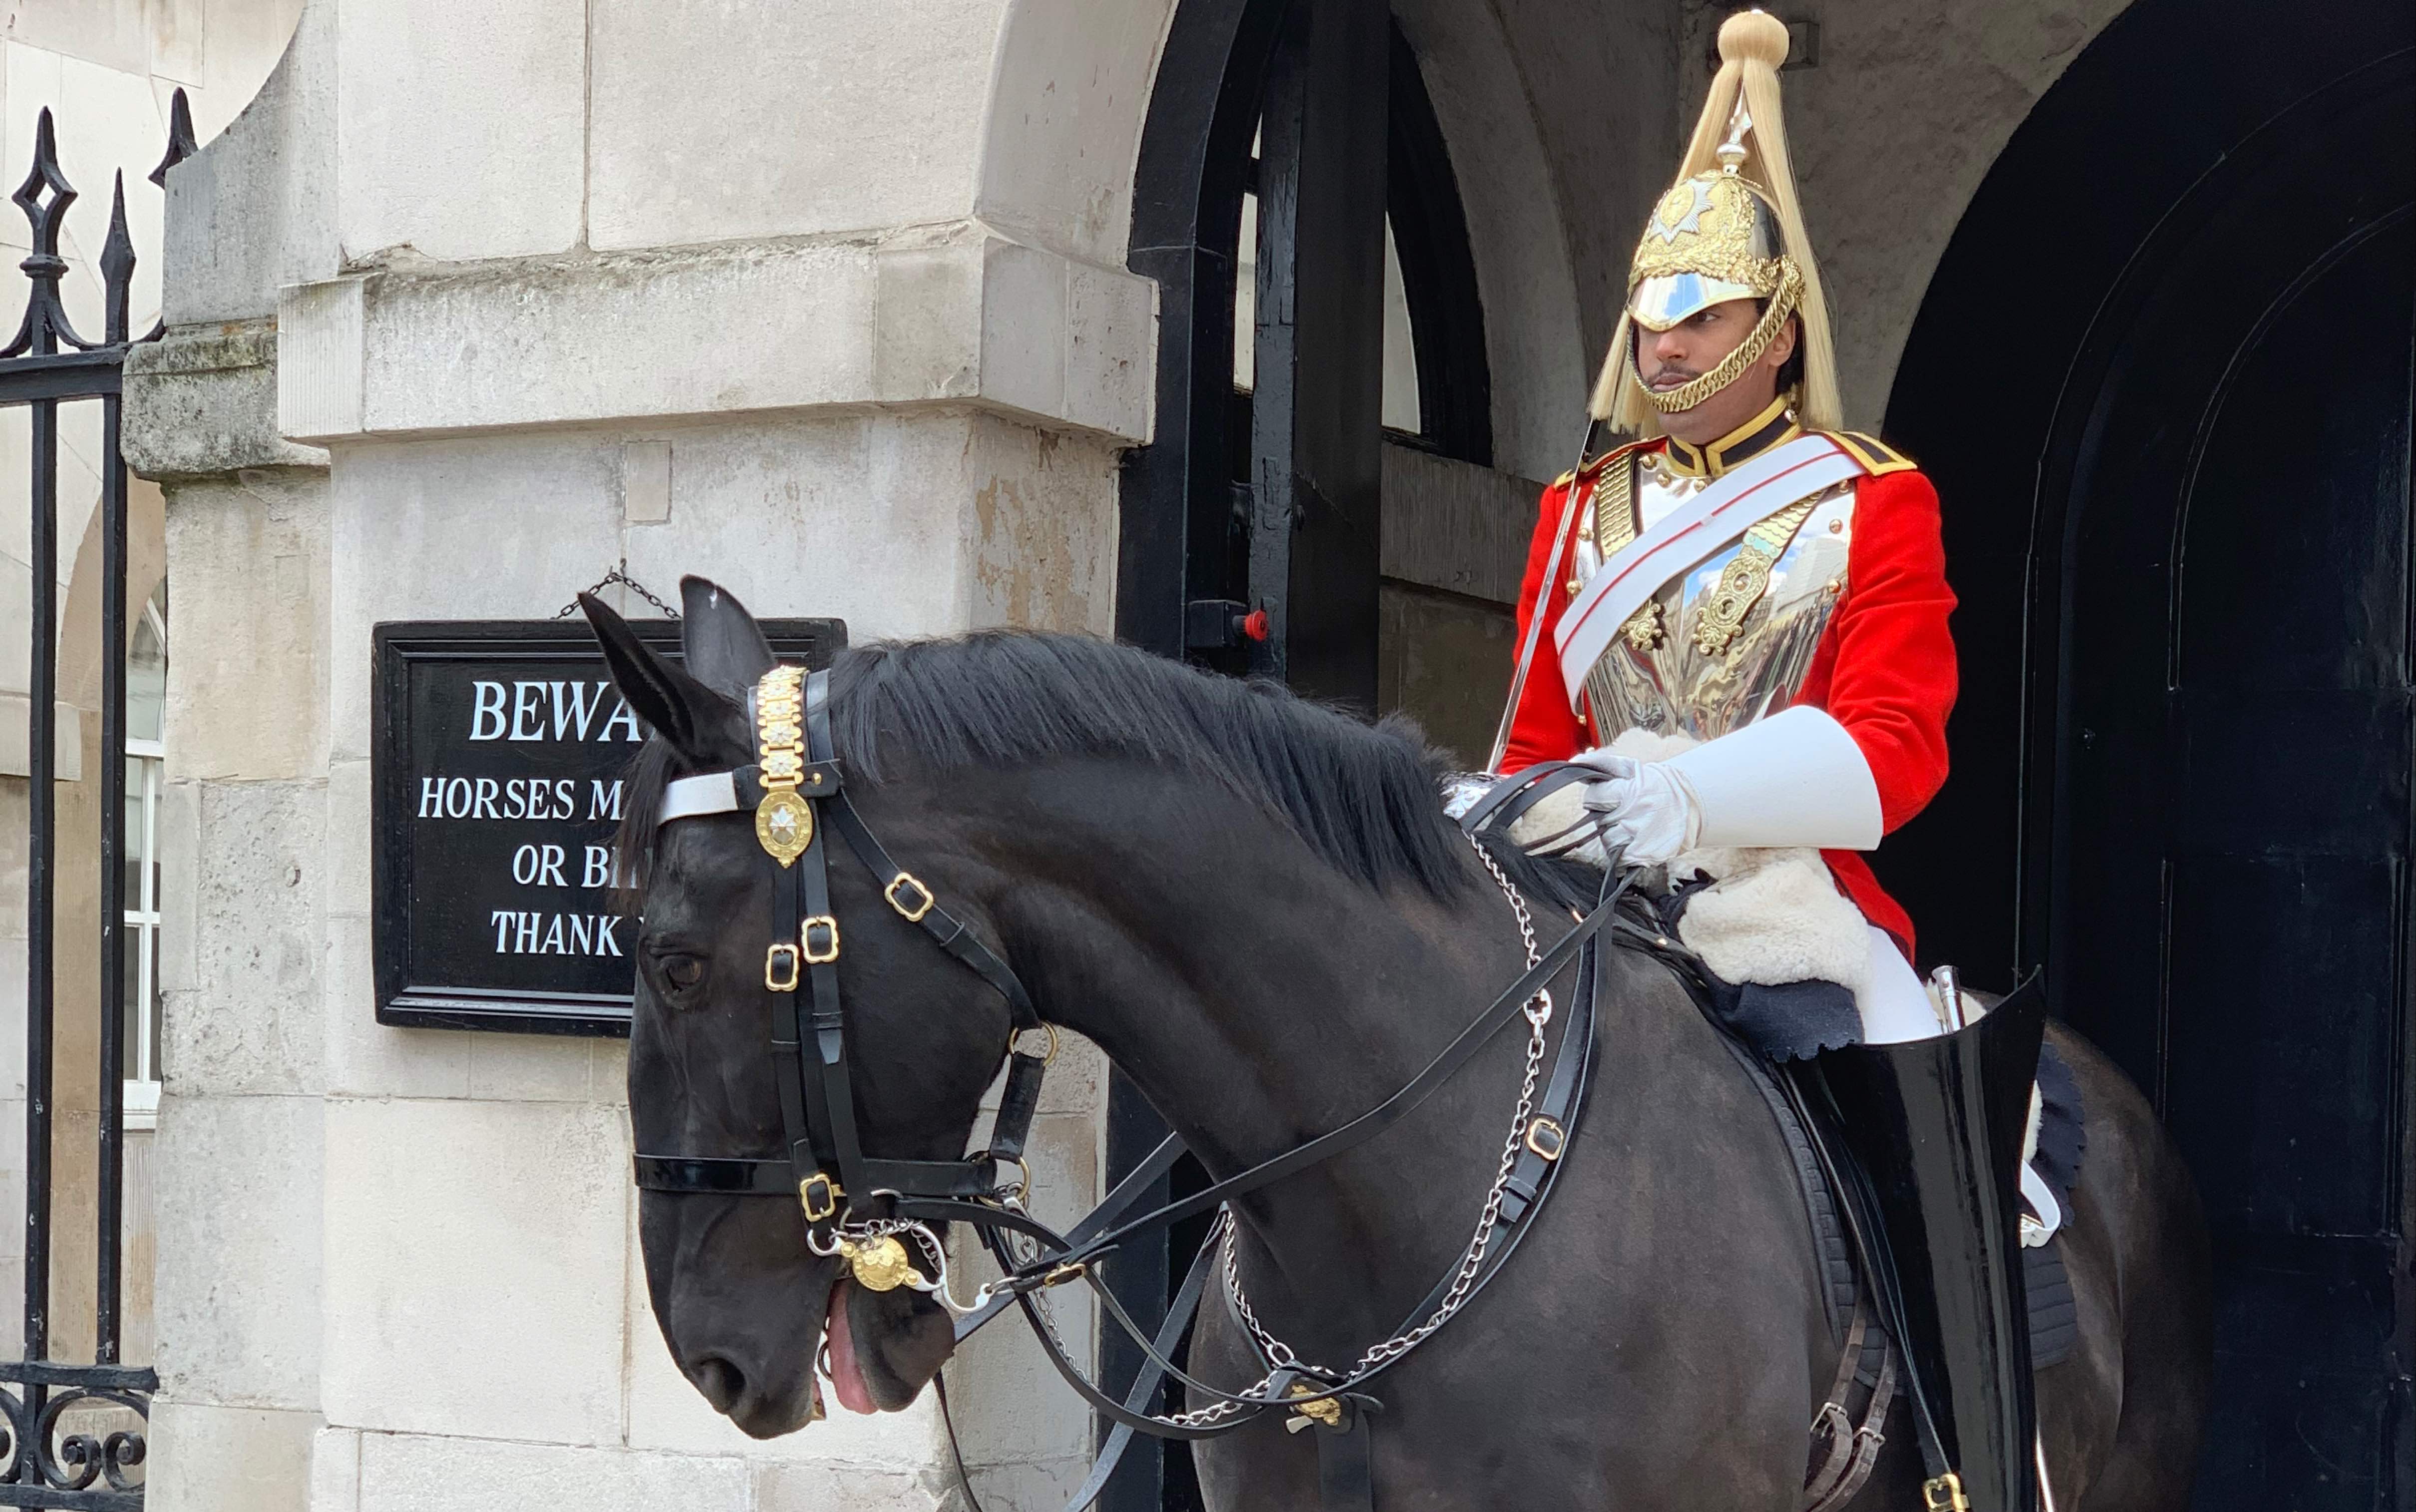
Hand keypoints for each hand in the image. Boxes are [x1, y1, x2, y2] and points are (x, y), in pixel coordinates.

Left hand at [1573, 748, 1700, 864]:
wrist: (1691, 805)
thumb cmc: (1655, 785)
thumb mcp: (1632, 768)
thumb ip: (1602, 763)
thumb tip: (1574, 762)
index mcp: (1632, 791)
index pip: (1594, 797)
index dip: (1598, 797)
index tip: (1609, 797)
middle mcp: (1636, 814)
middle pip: (1599, 820)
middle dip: (1606, 815)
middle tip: (1623, 810)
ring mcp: (1641, 836)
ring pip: (1607, 841)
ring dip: (1613, 834)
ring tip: (1630, 825)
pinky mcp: (1646, 854)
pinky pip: (1619, 858)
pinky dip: (1622, 851)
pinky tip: (1634, 840)